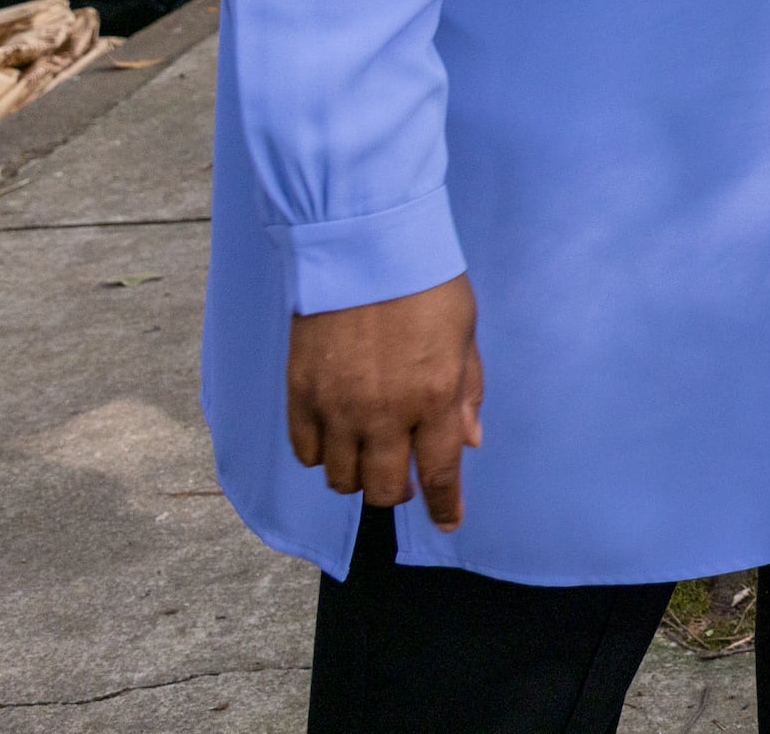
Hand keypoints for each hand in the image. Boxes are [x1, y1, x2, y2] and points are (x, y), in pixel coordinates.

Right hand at [286, 275, 483, 525]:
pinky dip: (322, 455)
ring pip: (340, 479)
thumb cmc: (425, 285)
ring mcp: (336, 407)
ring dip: (358, 476)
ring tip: (369, 453)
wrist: (363, 247)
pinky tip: (336, 438)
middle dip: (397, 491)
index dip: (443, 505)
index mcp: (433, 397)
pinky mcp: (300, 394)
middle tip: (404, 475)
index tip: (448, 522)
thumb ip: (467, 392)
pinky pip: (306, 451)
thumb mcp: (465, 335)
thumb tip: (469, 441)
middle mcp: (382, 413)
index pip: (438, 473)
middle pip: (382, 489)